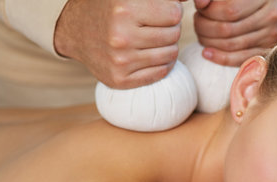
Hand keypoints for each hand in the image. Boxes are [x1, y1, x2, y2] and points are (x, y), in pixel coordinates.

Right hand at [54, 0, 186, 88]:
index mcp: (124, 9)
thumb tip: (200, 0)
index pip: (174, 13)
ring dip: (167, 46)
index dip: (171, 11)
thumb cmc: (111, 7)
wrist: (76, 31)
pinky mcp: (120, 79)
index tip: (159, 11)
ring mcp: (120, 61)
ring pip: (171, 55)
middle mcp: (121, 36)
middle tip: (154, 26)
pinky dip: (161, 63)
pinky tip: (150, 54)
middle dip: (170, 28)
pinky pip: (160, 73)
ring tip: (152, 39)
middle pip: (174, 34)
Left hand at [193, 0, 276, 65]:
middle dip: (205, 29)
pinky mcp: (267, 51)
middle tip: (197, 26)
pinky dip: (220, 58)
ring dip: (210, 43)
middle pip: (229, 29)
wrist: (253, 15)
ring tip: (201, 37)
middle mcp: (272, 13)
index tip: (199, 11)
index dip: (208, 13)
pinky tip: (207, 53)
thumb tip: (200, 3)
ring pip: (232, 45)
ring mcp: (271, 34)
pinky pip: (240, 59)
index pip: (229, 9)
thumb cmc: (235, 1)